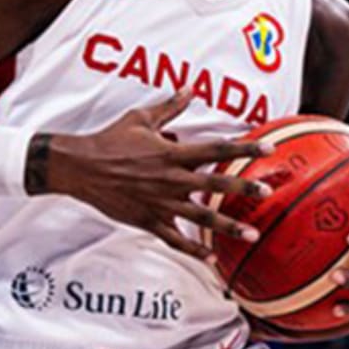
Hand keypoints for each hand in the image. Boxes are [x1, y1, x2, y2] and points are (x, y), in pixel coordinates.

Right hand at [35, 91, 272, 260]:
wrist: (80, 167)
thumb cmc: (110, 141)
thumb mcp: (141, 118)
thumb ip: (170, 107)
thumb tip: (189, 90)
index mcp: (173, 153)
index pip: (217, 149)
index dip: (245, 148)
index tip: (268, 149)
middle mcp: (171, 179)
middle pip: (216, 184)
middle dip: (244, 189)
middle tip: (266, 193)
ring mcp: (161, 203)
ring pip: (201, 218)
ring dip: (229, 227)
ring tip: (252, 235)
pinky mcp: (148, 221)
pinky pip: (174, 239)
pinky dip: (193, 250)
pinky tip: (211, 258)